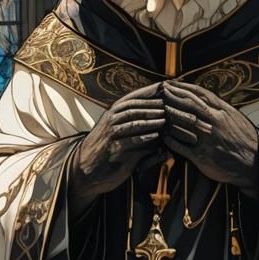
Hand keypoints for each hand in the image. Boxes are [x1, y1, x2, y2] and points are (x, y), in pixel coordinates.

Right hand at [70, 83, 165, 211]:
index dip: (152, 92)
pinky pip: (130, 140)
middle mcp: (111, 119)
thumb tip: (161, 121)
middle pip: (135, 106)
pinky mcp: (113, 149)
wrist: (85, 171)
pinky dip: (143, 137)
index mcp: (114, 113)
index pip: (135, 97)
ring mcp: (111, 133)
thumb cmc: (107, 152)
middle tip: (172, 102)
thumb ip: (139, 127)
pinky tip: (156, 136)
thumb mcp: (119, 135)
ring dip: (151, 117)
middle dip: (155, 103)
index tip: (169, 88)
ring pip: (133, 120)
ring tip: (167, 116)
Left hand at [162, 81, 258, 196]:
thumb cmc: (243, 139)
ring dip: (168, 117)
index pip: (198, 95)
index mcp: (222, 111)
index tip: (169, 83)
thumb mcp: (234, 117)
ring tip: (157, 111)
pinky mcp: (202, 156)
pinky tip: (163, 136)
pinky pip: (181, 146)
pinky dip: (171, 140)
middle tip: (159, 92)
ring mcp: (207, 139)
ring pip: (182, 124)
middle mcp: (214, 122)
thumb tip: (200, 98)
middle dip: (171, 98)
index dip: (182, 88)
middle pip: (187, 106)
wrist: (255, 162)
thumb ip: (217, 108)